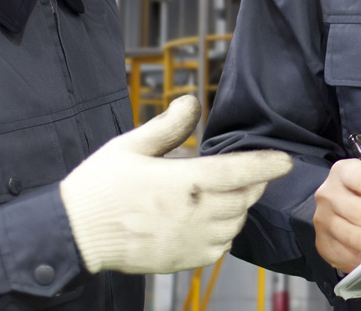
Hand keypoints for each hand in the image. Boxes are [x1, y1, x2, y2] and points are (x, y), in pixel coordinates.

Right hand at [59, 95, 292, 273]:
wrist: (75, 234)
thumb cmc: (99, 188)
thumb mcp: (131, 147)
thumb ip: (168, 126)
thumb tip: (191, 102)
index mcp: (184, 182)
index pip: (240, 171)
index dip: (267, 165)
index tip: (284, 161)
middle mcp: (194, 214)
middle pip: (244, 198)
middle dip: (252, 183)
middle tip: (246, 173)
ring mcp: (191, 240)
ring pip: (235, 223)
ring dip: (237, 208)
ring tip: (222, 195)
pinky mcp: (184, 259)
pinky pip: (220, 247)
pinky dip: (223, 233)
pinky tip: (208, 220)